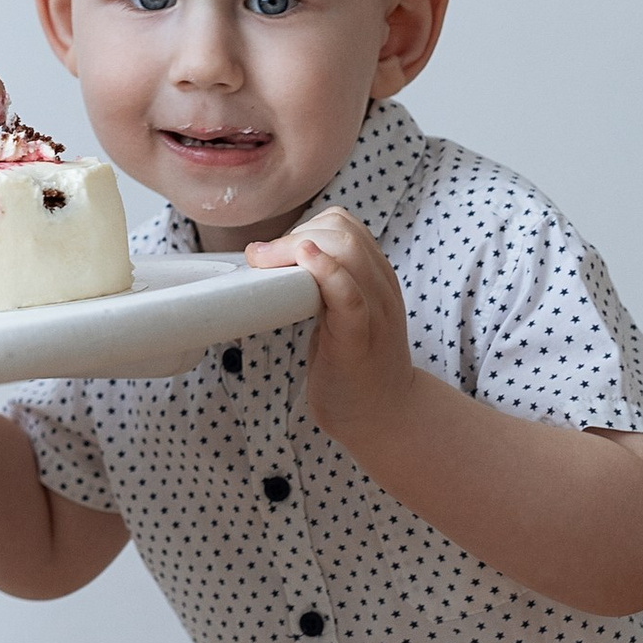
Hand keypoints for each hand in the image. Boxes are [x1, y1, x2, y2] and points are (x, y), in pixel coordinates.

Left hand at [260, 205, 417, 461]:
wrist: (382, 417)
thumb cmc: (352, 365)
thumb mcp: (340, 314)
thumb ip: (321, 285)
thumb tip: (270, 260)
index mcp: (375, 277)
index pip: (344, 225)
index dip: (305, 228)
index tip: (274, 254)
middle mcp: (380, 288)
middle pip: (343, 232)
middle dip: (293, 236)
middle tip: (260, 261)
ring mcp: (374, 312)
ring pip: (348, 252)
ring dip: (297, 248)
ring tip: (266, 267)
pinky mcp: (359, 339)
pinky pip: (349, 295)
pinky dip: (328, 273)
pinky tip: (306, 262)